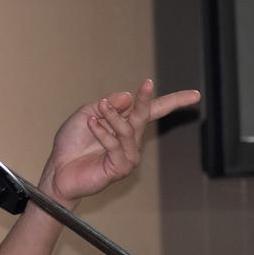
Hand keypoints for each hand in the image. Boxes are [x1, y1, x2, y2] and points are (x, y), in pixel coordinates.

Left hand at [39, 79, 199, 205]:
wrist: (58, 170)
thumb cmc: (71, 144)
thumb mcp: (86, 115)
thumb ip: (107, 106)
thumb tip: (129, 96)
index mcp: (124, 125)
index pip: (153, 111)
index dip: (174, 102)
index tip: (195, 95)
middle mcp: (130, 140)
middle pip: (146, 116)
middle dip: (146, 99)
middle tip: (147, 84)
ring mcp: (128, 155)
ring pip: (127, 129)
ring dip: (112, 116)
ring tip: (100, 108)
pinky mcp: (121, 167)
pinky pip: (115, 144)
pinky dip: (103, 132)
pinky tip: (92, 125)